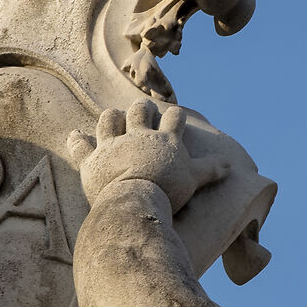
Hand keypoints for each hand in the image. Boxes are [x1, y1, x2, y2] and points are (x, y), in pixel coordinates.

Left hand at [67, 100, 230, 213]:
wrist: (135, 200)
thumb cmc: (168, 190)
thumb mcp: (193, 180)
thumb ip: (210, 170)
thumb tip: (230, 165)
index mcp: (165, 140)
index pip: (174, 119)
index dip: (176, 116)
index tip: (176, 115)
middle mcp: (138, 136)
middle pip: (139, 111)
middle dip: (141, 107)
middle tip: (141, 107)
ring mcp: (112, 145)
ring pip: (109, 121)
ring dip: (111, 117)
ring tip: (113, 115)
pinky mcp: (92, 159)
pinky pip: (80, 146)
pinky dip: (77, 141)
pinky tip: (75, 135)